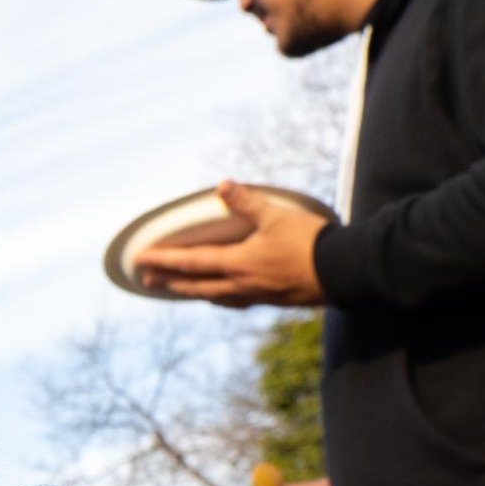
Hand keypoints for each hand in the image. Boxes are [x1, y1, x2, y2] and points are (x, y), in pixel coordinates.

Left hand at [134, 181, 328, 306]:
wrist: (344, 271)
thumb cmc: (311, 243)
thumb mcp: (277, 216)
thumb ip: (247, 202)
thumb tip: (223, 184)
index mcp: (238, 264)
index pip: (191, 262)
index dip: (164, 260)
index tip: (140, 260)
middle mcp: (240, 285)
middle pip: (195, 285)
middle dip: (168, 281)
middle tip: (145, 280)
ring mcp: (255, 296)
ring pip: (213, 296)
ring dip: (191, 292)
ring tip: (176, 289)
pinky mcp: (272, 301)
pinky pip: (234, 301)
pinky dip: (218, 297)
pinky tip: (220, 295)